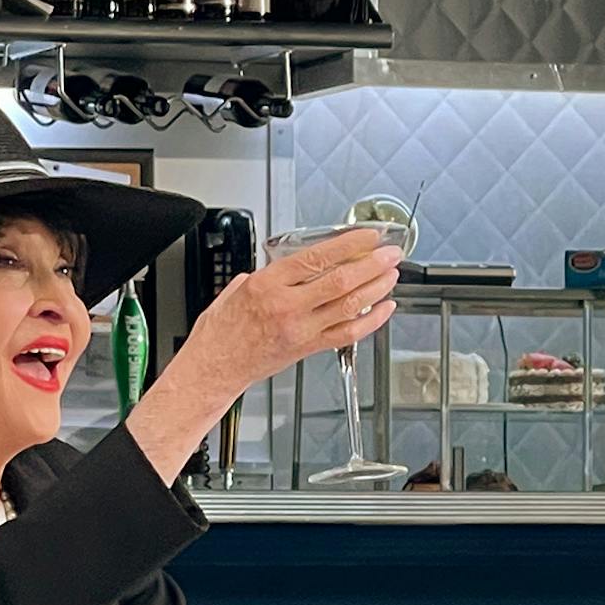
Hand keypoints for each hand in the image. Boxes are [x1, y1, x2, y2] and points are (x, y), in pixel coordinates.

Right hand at [177, 229, 401, 401]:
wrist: (214, 367)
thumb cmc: (221, 332)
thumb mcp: (237, 288)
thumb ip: (268, 275)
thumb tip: (291, 265)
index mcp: (268, 284)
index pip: (317, 258)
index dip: (349, 245)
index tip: (367, 237)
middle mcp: (287, 307)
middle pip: (341, 280)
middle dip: (372, 264)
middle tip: (389, 254)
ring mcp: (300, 329)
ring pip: (349, 305)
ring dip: (376, 289)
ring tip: (390, 276)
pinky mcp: (306, 348)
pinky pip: (346, 334)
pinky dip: (370, 321)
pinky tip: (382, 310)